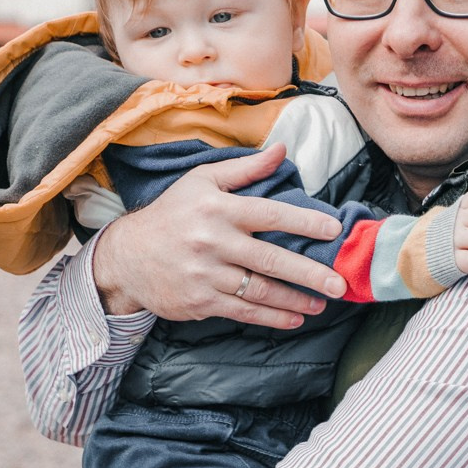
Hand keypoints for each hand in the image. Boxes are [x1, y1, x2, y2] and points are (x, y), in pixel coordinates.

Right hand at [91, 144, 345, 327]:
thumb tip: (283, 150)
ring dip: (296, 300)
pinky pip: (244, 311)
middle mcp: (213, 242)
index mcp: (218, 208)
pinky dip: (272, 317)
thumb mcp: (202, 181)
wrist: (128, 256)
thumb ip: (245, 169)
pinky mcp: (201, 301)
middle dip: (310, 274)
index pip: (270, 214)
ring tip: (322, 302)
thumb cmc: (172, 214)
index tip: (334, 231)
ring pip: (261, 291)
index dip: (304, 223)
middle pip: (271, 260)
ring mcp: (207, 275)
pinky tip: (294, 318)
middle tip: (340, 284)